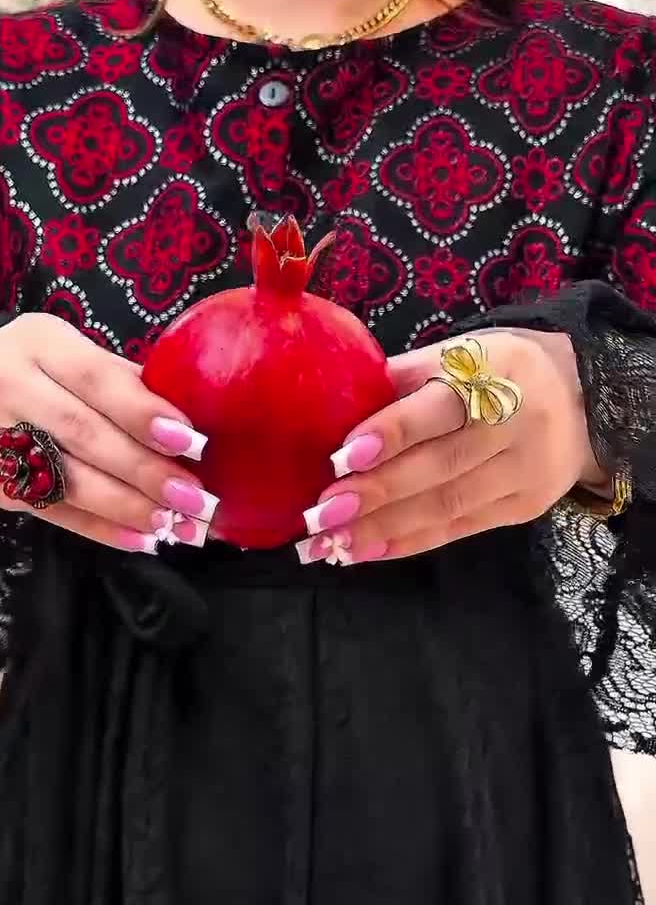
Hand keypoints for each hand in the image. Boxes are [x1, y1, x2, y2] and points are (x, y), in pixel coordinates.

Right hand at [0, 314, 219, 551]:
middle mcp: (7, 386)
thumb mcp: (66, 352)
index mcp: (37, 343)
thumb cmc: (30, 370)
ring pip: (68, 481)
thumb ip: (120, 378)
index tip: (190, 442)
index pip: (96, 379)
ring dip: (128, 508)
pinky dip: (101, 529)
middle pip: (84, 435)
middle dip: (146, 471)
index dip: (144, 413)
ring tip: (175, 525)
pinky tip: (141, 539)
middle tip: (195, 498)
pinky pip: (53, 513)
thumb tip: (190, 419)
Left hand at [295, 329, 607, 565]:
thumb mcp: (461, 354)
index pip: (439, 408)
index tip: (340, 458)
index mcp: (496, 373)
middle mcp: (517, 425)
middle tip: (320, 514)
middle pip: (439, 466)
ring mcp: (524, 471)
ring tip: (331, 542)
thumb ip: (403, 378)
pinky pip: (459, 528)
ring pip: (446, 505)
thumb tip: (331, 404)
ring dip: (382, 527)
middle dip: (375, 493)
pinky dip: (408, 541)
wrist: (584, 400)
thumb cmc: (499, 372)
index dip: (390, 433)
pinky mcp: (523, 507)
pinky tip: (366, 550)